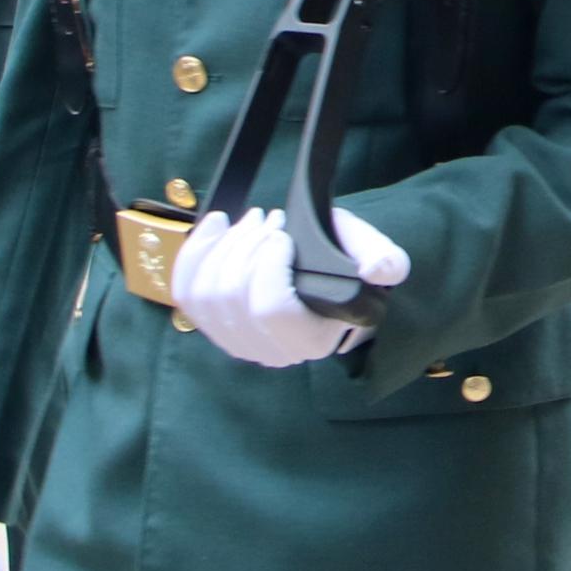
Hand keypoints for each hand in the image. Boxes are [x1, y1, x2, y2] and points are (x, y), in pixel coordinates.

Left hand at [170, 207, 407, 367]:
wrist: (326, 280)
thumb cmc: (346, 267)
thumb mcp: (372, 255)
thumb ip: (385, 260)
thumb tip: (379, 270)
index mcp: (310, 339)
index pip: (270, 308)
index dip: (268, 262)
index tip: (284, 234)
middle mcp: (270, 351)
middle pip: (231, 296)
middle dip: (246, 244)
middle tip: (270, 219)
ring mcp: (237, 342)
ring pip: (205, 293)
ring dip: (225, 245)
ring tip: (252, 222)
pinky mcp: (214, 325)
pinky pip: (186, 293)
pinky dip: (195, 254)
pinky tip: (217, 228)